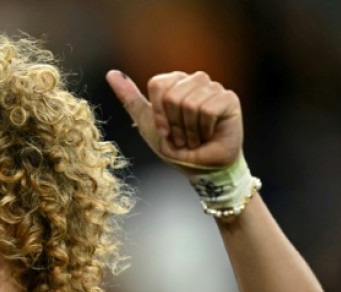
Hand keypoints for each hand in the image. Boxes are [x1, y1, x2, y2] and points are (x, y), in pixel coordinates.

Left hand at [106, 70, 242, 172]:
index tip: (164, 130)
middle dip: (173, 125)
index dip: (158, 113)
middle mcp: (195, 80)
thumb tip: (111, 74)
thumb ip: (130, 98)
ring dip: (188, 130)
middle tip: (181, 137)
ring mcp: (213, 88)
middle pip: (171, 95)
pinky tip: (208, 136)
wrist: (200, 168)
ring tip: (194, 138)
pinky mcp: (229, 99)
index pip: (157, 84)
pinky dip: (203, 130)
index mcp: (175, 82)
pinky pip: (207, 110)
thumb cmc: (176, 146)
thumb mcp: (147, 123)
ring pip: (189, 103)